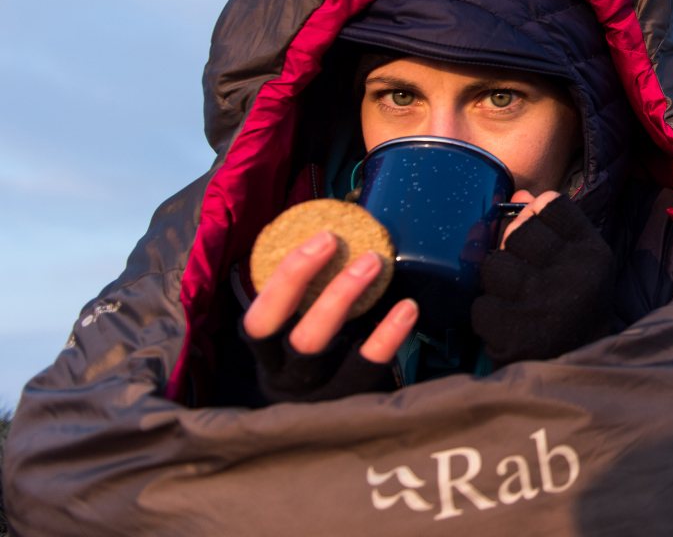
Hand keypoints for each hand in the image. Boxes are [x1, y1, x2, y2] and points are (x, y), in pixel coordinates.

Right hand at [242, 230, 417, 401]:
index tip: (321, 239)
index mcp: (267, 358)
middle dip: (313, 281)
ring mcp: (319, 398)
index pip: (260, 321)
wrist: (324, 439)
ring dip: (344, 298)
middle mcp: (287, 380)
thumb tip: (332, 242)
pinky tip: (408, 308)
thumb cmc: (313, 369)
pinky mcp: (351, 406)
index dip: (286, 278)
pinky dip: (388, 335)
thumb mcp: (294, 342)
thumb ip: (303, 306)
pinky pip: (368, 367)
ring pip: (321, 349)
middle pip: (296, 335)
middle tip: (341, 242)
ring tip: (374, 262)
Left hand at [475, 190, 615, 365]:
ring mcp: (540, 304)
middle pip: (517, 233)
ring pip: (492, 266)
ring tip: (517, 303)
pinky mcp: (513, 333)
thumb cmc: (576, 309)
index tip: (545, 247)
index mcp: (593, 254)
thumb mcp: (578, 263)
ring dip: (498, 286)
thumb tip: (520, 193)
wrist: (577, 368)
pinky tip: (509, 326)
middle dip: (515, 254)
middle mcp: (571, 275)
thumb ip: (552, 224)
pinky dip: (490, 317)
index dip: (539, 224)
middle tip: (529, 281)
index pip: (551, 206)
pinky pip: (480, 306)